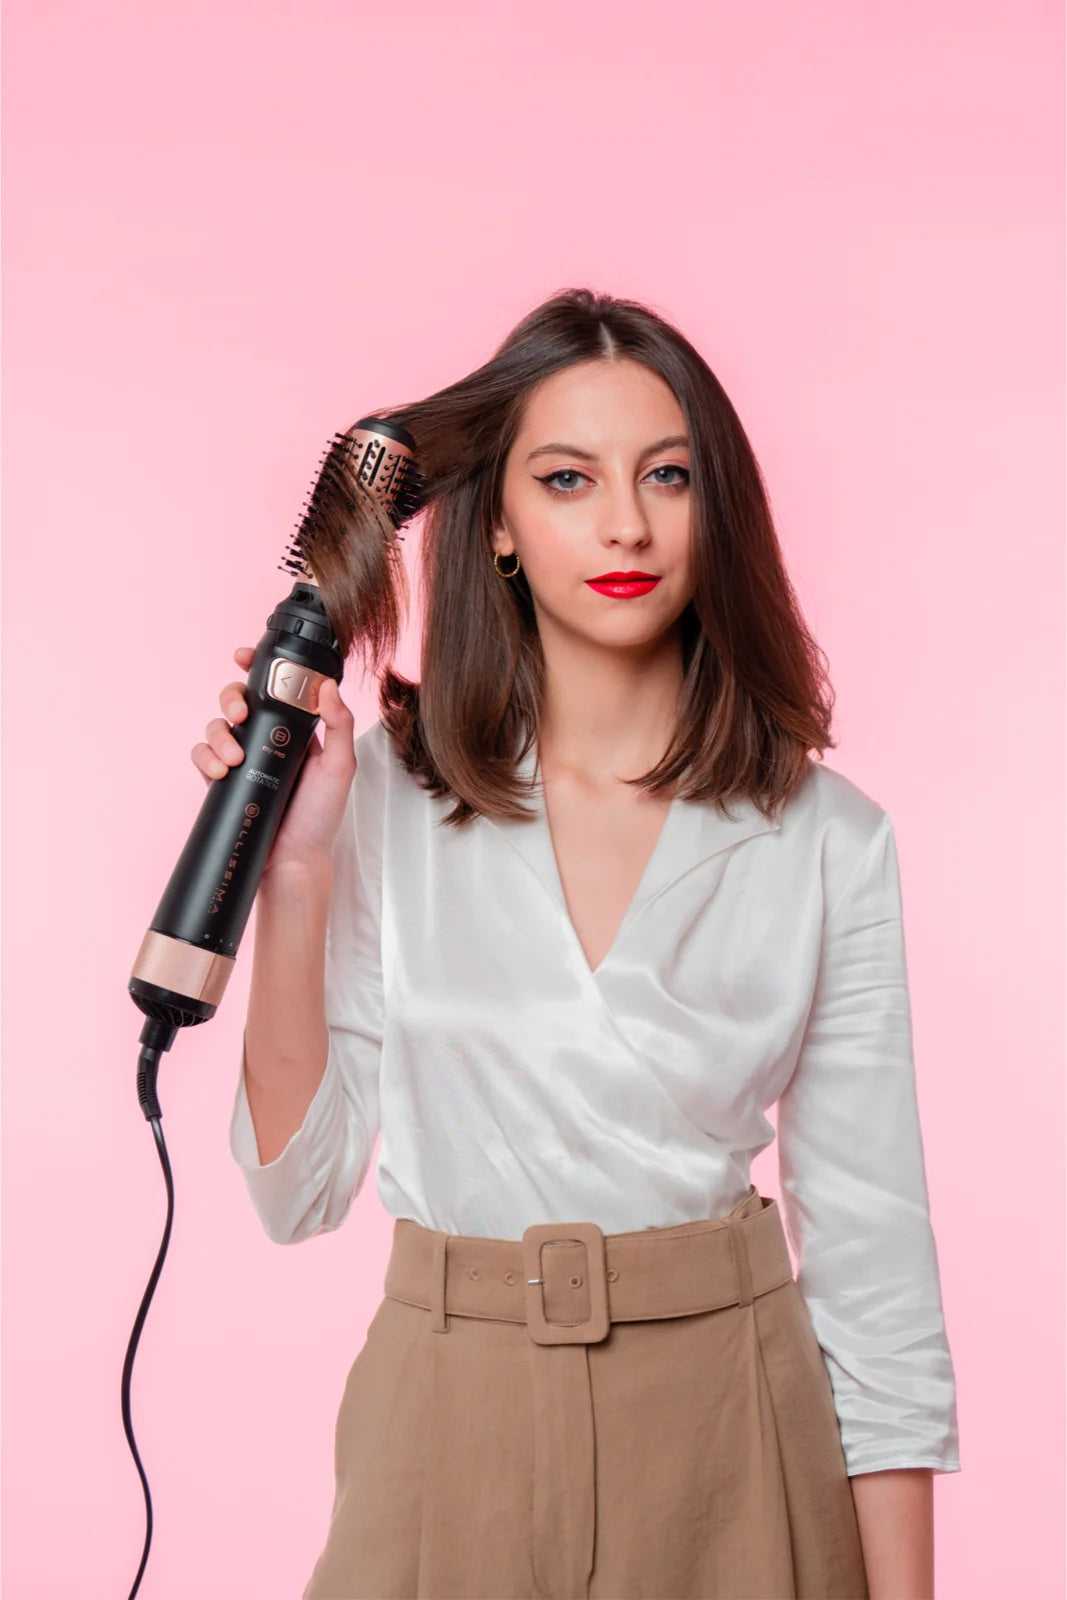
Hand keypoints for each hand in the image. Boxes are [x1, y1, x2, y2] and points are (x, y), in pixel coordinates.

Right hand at [191, 645, 356, 873]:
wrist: (293, 860)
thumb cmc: (321, 816)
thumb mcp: (341, 767)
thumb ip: (339, 724)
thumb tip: (327, 685)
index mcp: (294, 728)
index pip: (273, 688)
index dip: (255, 667)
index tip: (242, 656)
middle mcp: (266, 739)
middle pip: (237, 700)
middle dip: (231, 697)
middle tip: (241, 713)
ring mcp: (242, 758)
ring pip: (216, 725)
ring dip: (219, 733)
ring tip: (234, 758)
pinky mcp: (222, 779)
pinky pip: (202, 755)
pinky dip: (205, 757)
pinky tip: (220, 771)